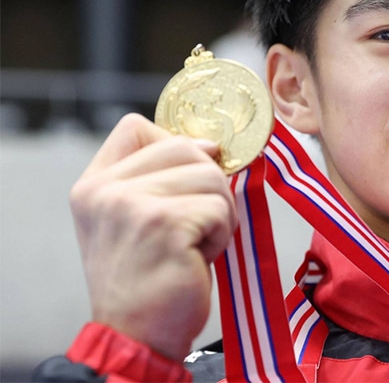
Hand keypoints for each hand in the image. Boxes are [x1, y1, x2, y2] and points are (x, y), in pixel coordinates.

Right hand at [69, 113, 236, 360]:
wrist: (138, 336)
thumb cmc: (149, 277)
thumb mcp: (138, 218)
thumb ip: (160, 176)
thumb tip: (212, 145)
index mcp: (93, 184)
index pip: (136, 126)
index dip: (174, 146)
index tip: (182, 183)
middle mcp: (105, 190)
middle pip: (186, 147)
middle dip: (208, 185)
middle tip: (194, 225)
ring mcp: (132, 205)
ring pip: (211, 175)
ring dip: (219, 212)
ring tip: (197, 244)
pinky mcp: (164, 223)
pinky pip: (219, 206)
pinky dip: (222, 233)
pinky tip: (199, 257)